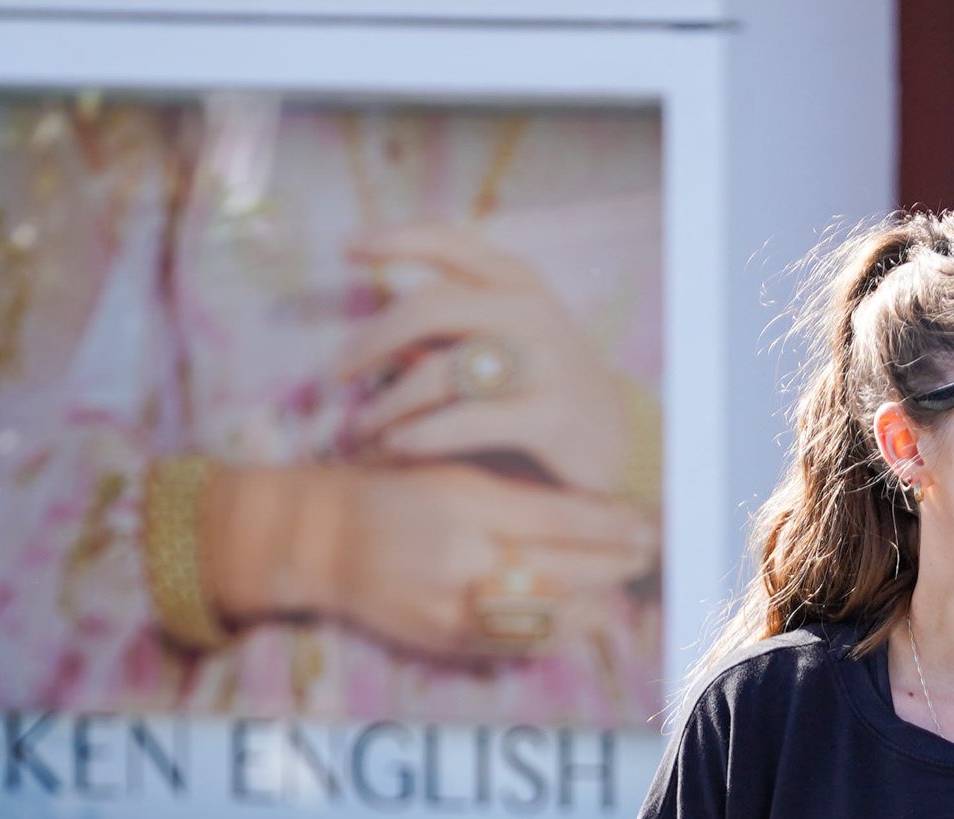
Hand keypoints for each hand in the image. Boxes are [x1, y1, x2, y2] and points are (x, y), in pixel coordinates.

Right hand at [206, 459, 656, 661]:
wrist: (316, 537)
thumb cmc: (387, 491)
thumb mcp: (448, 473)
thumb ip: (512, 497)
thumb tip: (585, 514)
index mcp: (469, 502)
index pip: (562, 518)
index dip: (612, 526)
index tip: (646, 524)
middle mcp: (466, 556)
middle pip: (565, 569)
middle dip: (614, 565)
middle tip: (648, 556)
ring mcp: (456, 604)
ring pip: (547, 613)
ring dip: (593, 606)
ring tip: (621, 595)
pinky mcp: (445, 638)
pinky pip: (515, 644)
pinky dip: (553, 636)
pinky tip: (578, 625)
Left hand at [339, 224, 642, 498]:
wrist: (617, 441)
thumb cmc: (543, 388)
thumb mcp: (508, 337)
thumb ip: (454, 327)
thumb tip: (377, 338)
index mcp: (515, 279)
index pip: (445, 239)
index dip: (391, 237)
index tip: (345, 247)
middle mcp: (528, 309)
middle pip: (427, 307)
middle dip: (370, 341)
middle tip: (336, 373)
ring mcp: (541, 361)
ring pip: (440, 370)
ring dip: (388, 403)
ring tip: (362, 427)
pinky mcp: (548, 415)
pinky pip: (466, 421)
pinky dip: (421, 435)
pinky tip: (397, 447)